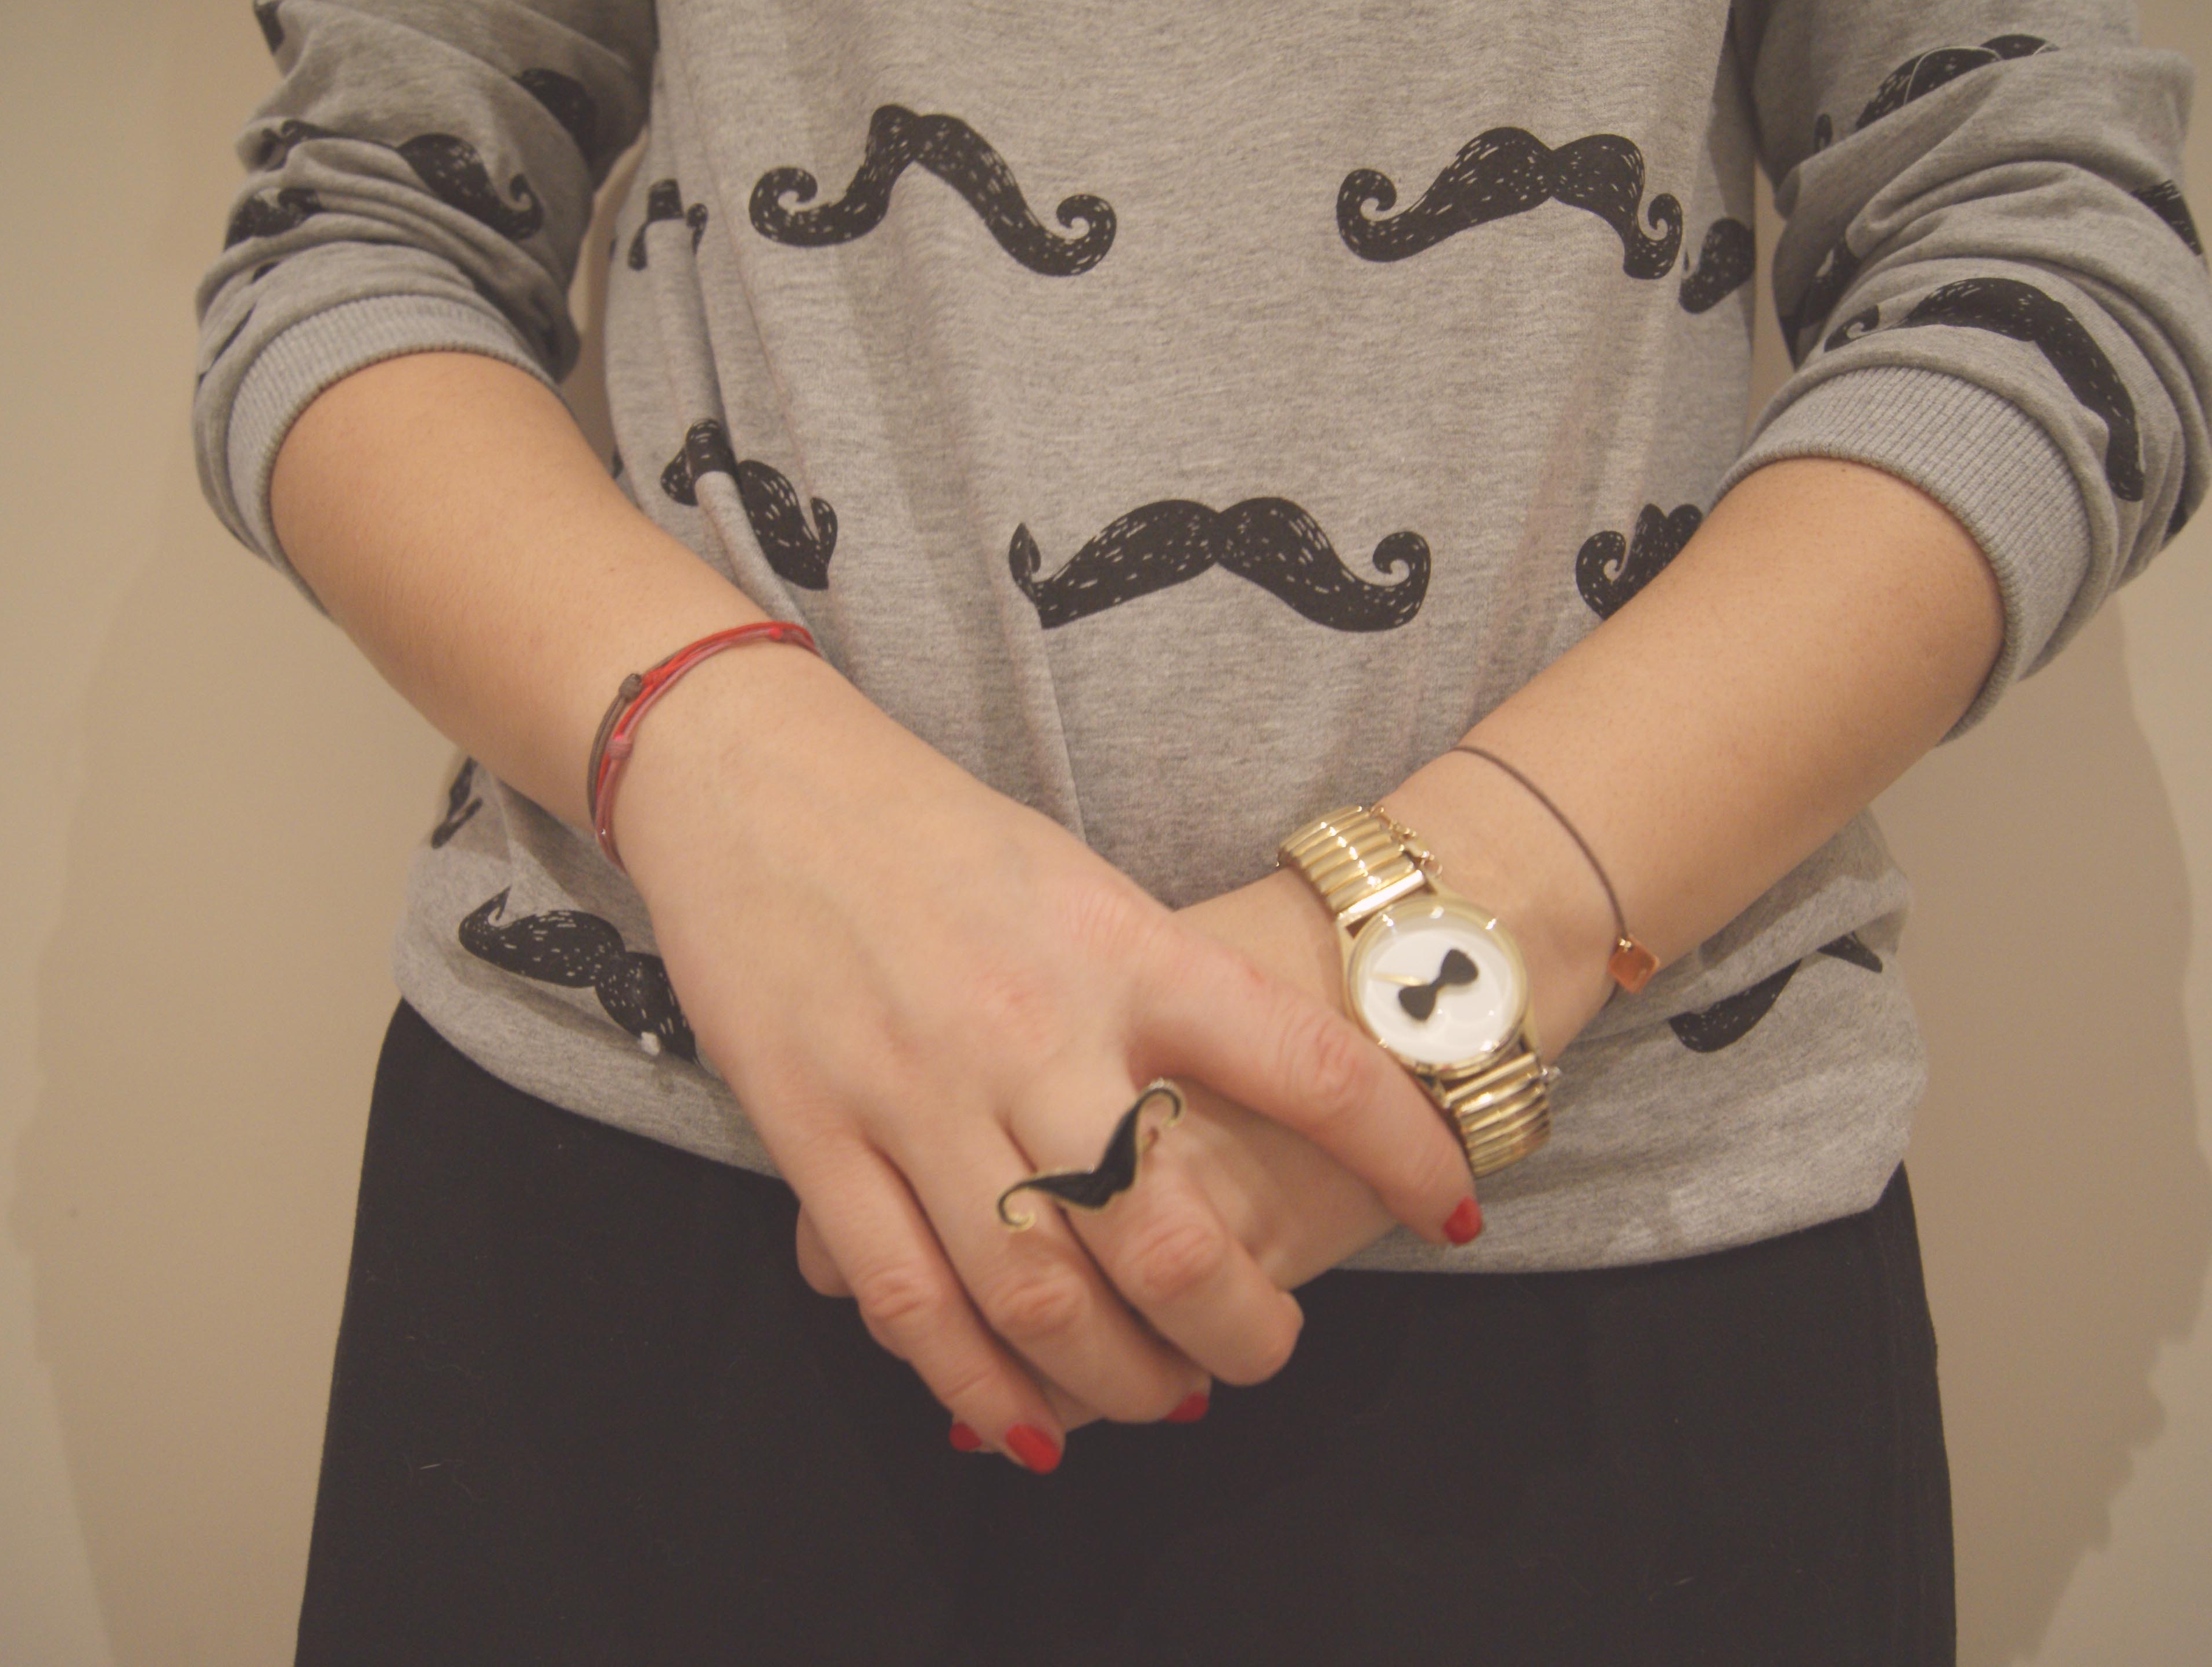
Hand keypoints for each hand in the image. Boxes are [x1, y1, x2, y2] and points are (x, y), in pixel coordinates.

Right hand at [800, 850, 1616, 1437]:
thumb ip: (1160, 995)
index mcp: (1120, 948)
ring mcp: (915, 1092)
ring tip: (1164, 1399)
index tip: (1456, 1209)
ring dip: (1119, 1381)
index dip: (1403, 1149)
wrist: (755, 780)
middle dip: (1240, 1330)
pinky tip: (1026, 1430)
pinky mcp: (813, 1140)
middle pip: (1167, 1236)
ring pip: (1039, 1297)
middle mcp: (1029, 1028)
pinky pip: (907, 1301)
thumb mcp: (1080, 884)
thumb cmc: (934, 834)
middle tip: (1264, 1351)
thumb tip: (1250, 1111)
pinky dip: (973, 1390)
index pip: (1307, 1062)